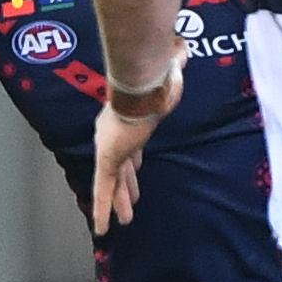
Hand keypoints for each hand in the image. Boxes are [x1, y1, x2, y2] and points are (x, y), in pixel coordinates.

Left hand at [92, 61, 181, 234]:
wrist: (141, 83)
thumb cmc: (156, 77)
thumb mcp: (164, 74)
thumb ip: (169, 68)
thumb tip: (180, 52)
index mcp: (128, 121)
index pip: (131, 146)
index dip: (134, 159)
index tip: (137, 166)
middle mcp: (116, 136)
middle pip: (124, 167)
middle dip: (127, 186)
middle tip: (130, 202)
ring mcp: (111, 149)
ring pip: (115, 184)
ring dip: (119, 204)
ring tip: (124, 221)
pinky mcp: (108, 161)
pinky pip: (104, 192)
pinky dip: (103, 211)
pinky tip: (101, 228)